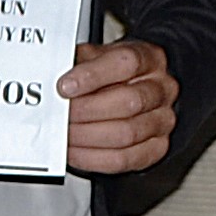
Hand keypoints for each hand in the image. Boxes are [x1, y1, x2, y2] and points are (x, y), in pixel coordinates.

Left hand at [60, 39, 178, 175]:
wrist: (140, 90)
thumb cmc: (117, 74)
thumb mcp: (98, 56)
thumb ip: (79, 62)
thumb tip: (53, 75)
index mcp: (148, 59)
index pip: (126, 64)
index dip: (92, 76)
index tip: (64, 86)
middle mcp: (162, 89)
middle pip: (129, 102)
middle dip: (86, 111)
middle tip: (60, 114)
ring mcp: (163, 120)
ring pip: (126, 134)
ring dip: (87, 136)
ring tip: (64, 133)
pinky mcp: (157, 148)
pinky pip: (124, 159)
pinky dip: (92, 158)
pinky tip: (75, 151)